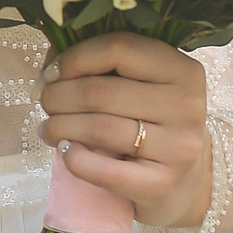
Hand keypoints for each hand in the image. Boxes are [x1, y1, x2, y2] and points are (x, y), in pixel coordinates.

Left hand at [37, 35, 211, 229]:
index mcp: (182, 70)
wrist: (185, 181)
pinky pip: (104, 171)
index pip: (119, 48)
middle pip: (101, 91)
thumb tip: (51, 62)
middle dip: (58, 96)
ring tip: (48, 128)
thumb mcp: (140, 85)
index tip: (52, 73)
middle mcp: (187, 105)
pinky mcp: (162, 184)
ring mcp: (179, 147)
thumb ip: (100, 64)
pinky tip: (66, 151)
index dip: (75, 57)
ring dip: (59, 126)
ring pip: (99, 128)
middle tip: (45, 102)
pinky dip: (75, 159)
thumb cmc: (151, 122)